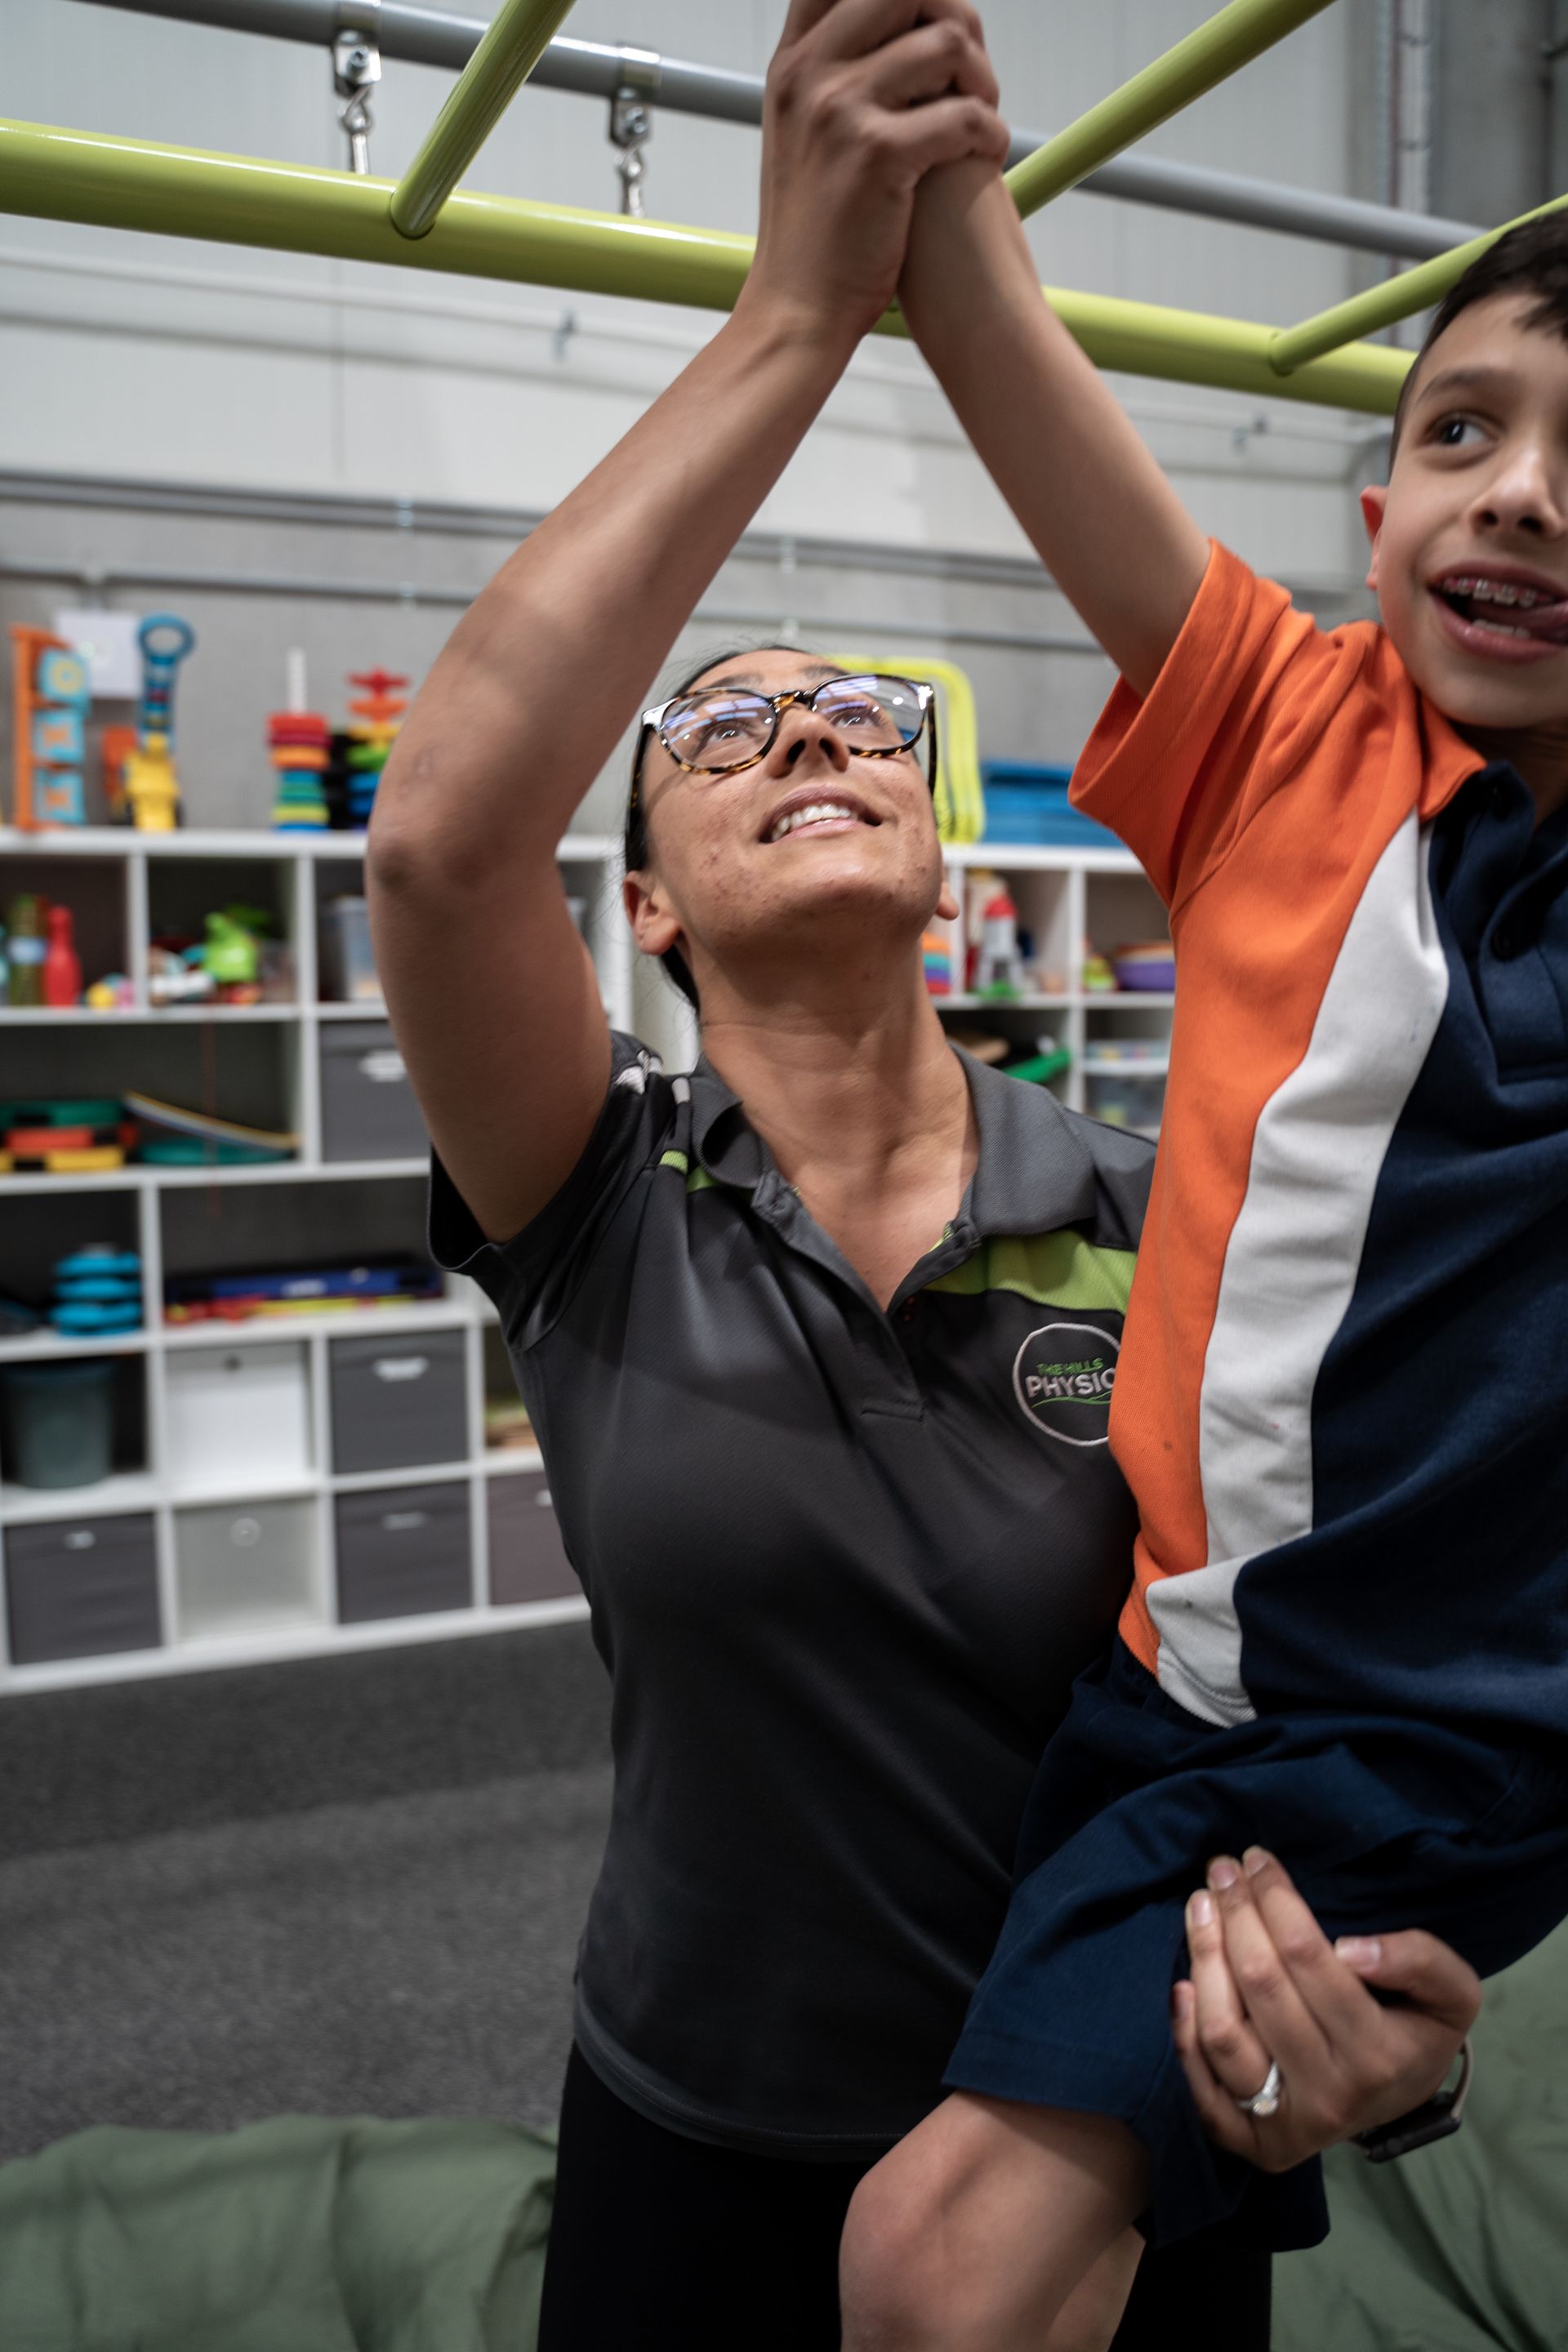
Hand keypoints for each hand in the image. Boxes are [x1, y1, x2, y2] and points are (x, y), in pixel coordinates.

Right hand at [743, 0, 1008, 348]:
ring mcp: (840, 109)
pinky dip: (989, 135)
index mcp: (794, 65)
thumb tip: (894, 36)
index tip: (931, 24)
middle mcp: (810, 74)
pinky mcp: (876, 153)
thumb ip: (835, 79)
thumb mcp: (803, 138)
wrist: (797, 311)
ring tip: (982, 122)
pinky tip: (987, 158)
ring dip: (983, 81)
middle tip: (969, 76)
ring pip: (945, 43)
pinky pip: (961, 112)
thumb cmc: (813, 236)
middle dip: (956, 24)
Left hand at [1172, 1846, 1480, 2171]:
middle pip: (1261, 1986)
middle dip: (1235, 1914)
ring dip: (1203, 1958)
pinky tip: (1183, 1983)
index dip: (1275, 1900)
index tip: (1258, 1860)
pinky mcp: (1254, 2142)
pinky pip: (1204, 2090)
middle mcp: (1331, 2097)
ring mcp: (1289, 2126)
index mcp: (1379, 2056)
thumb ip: (1421, 1960)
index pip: (1308, 1958)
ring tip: (1200, 1906)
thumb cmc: (1415, 2030)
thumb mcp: (1450, 1992)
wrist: (1398, 2100)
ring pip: (1224, 2033)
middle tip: (1221, 1869)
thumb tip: (1351, 1950)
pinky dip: (1185, 2034)